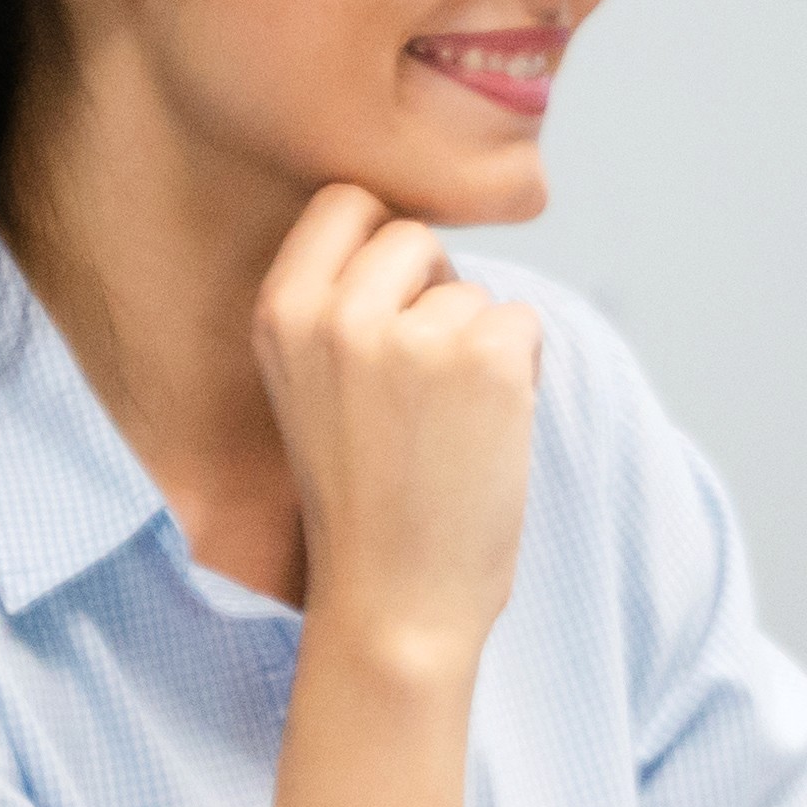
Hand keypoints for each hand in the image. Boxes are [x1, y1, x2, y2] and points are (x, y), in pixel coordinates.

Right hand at [248, 181, 540, 669]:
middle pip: (414, 238)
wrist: (393, 605)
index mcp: (281, 313)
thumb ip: (334, 308)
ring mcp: (416, 334)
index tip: (385, 302)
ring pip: (475, 293)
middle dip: (432, 294)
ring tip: (445, 431)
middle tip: (418, 388)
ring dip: (479, 348)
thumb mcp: (305, 389)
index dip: (376, 245)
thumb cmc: (357, 504)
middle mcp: (340, 313)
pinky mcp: (489, 359)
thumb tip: (410, 231)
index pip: (345, 202)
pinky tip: (482, 438)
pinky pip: (524, 326)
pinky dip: (521, 376)